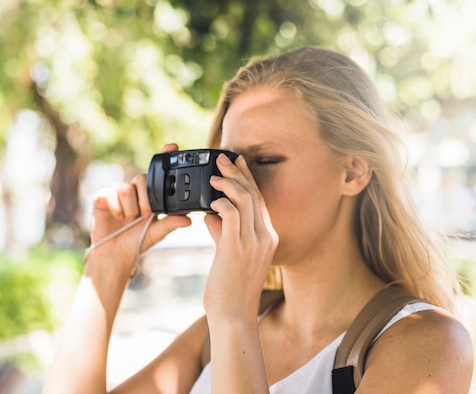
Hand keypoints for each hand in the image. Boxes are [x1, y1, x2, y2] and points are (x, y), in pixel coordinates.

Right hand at [88, 143, 191, 271]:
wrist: (115, 254)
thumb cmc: (137, 241)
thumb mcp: (157, 232)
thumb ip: (170, 223)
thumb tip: (188, 219)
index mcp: (149, 195)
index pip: (157, 172)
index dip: (164, 156)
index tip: (173, 146)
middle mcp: (134, 190)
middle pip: (142, 178)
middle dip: (146, 199)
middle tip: (146, 215)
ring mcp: (117, 192)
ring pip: (127, 187)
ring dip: (131, 208)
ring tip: (130, 220)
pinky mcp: (102, 196)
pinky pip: (111, 193)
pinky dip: (116, 208)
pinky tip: (118, 217)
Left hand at [203, 153, 278, 321]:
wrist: (233, 316)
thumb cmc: (230, 289)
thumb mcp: (230, 256)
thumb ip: (223, 233)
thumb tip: (210, 216)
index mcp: (267, 237)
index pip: (259, 199)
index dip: (248, 177)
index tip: (238, 161)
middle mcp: (264, 237)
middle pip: (253, 194)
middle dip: (237, 172)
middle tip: (221, 158)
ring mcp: (253, 243)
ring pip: (243, 200)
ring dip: (226, 184)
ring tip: (212, 177)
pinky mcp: (236, 249)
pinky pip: (229, 215)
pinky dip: (219, 204)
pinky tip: (208, 204)